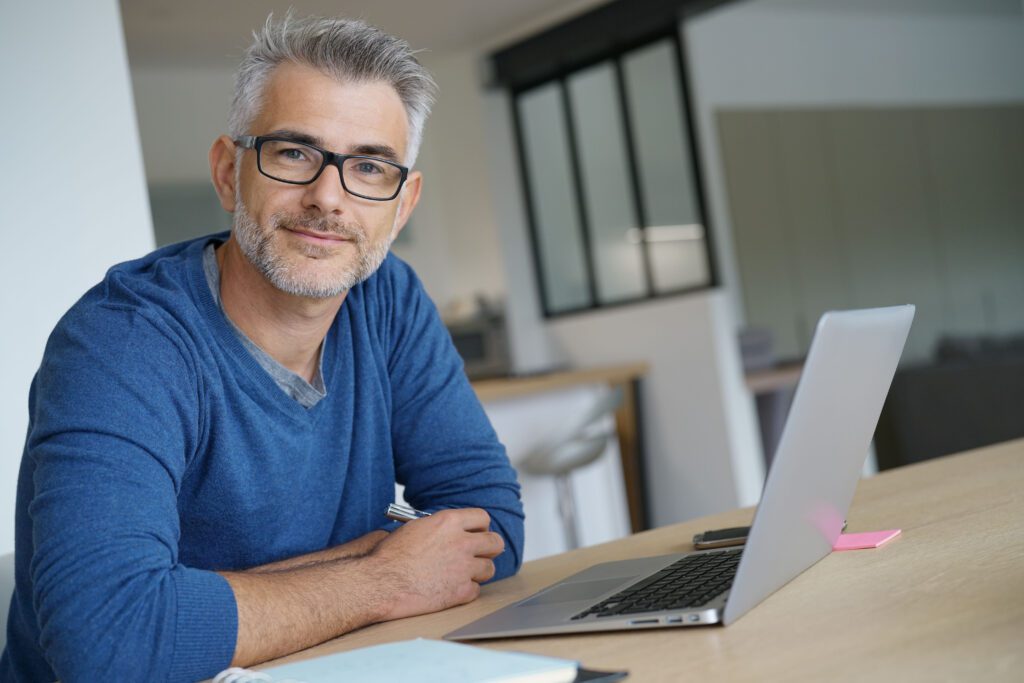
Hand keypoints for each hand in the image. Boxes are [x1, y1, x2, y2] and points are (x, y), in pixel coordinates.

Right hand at [368, 508, 504, 619]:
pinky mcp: (461, 592)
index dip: (480, 527)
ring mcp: (464, 568)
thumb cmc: (391, 555)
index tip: (476, 533)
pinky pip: (476, 590)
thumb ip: (440, 527)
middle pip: (495, 542)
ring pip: (489, 568)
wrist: (380, 582)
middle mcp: (461, 542)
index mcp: (449, 522)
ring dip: (478, 571)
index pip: (482, 518)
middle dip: (489, 548)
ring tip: (463, 574)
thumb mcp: (416, 527)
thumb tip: (450, 532)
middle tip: (479, 554)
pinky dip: (466, 591)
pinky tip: (451, 589)